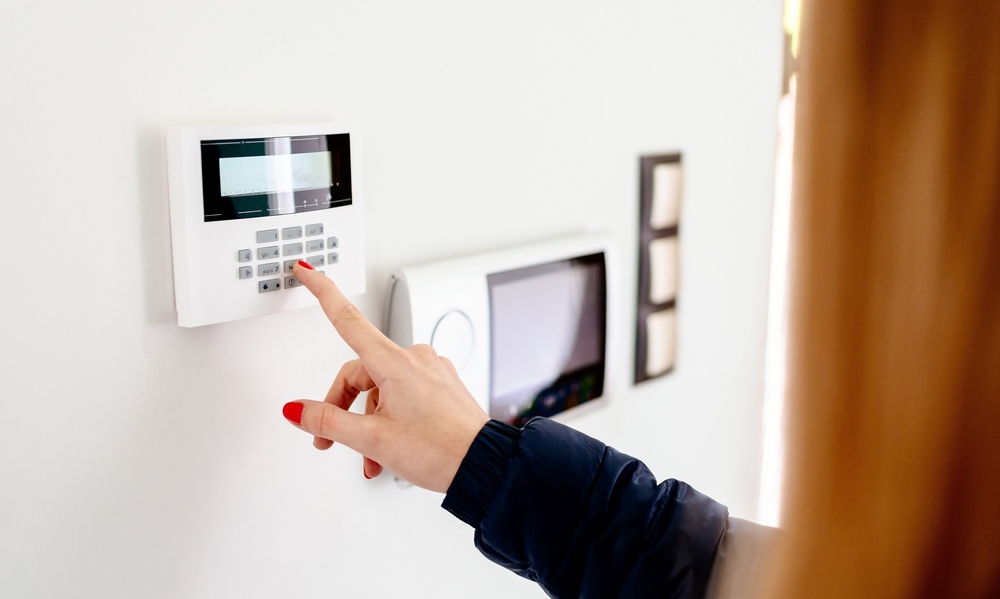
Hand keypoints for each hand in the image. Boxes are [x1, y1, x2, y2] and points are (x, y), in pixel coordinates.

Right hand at [282, 260, 489, 492]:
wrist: (484, 465)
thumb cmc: (440, 450)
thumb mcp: (372, 439)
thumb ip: (328, 421)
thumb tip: (298, 410)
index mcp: (394, 363)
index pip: (347, 319)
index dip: (323, 292)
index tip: (308, 271)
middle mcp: (414, 358)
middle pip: (360, 372)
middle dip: (342, 407)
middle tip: (330, 440)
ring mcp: (431, 370)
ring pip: (382, 388)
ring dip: (368, 421)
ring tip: (372, 457)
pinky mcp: (442, 384)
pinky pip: (404, 394)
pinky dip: (391, 418)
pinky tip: (392, 448)